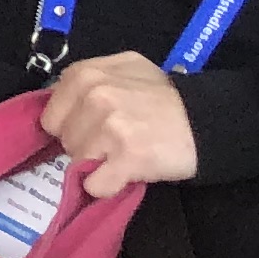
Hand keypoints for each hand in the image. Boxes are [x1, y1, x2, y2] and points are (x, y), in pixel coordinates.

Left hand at [45, 50, 197, 197]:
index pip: (50, 117)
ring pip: (78, 164)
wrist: (208, 121)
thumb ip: (87, 82)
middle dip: (86, 146)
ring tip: (127, 152)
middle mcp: (95, 95)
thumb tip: (56, 106)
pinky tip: (128, 172)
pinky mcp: (128, 156)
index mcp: (85, 74)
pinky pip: (96, 185)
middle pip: (64, 141)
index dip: (71, 127)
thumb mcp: (123, 71)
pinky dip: (109, 186)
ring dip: (100, 165)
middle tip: (117, 140)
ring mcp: (110, 126)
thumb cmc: (163, 97)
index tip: (95, 127)